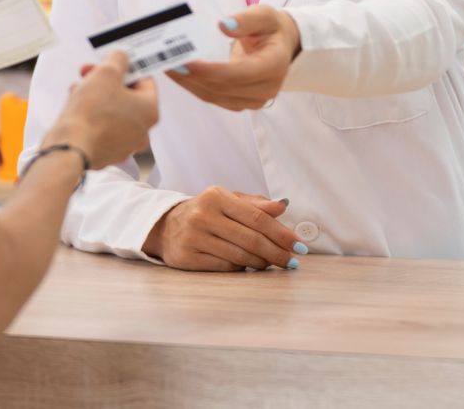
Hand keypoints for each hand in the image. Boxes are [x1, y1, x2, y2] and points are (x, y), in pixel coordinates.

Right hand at [44, 51, 158, 170]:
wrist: (70, 147)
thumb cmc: (92, 112)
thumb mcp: (106, 73)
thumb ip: (118, 60)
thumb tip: (121, 58)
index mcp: (150, 111)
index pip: (145, 81)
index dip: (126, 68)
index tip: (112, 63)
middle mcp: (142, 131)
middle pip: (127, 97)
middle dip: (107, 82)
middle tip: (90, 73)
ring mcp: (124, 145)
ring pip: (113, 112)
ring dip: (97, 97)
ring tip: (78, 89)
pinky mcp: (107, 153)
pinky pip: (102, 128)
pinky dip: (92, 116)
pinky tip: (76, 107)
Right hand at [141, 187, 304, 271]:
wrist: (164, 226)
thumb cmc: (205, 212)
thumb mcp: (228, 201)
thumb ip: (255, 204)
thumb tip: (283, 206)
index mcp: (215, 196)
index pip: (256, 217)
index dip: (280, 232)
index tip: (298, 244)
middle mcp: (202, 215)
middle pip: (250, 239)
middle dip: (277, 252)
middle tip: (293, 260)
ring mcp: (194, 238)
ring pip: (240, 255)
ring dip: (263, 262)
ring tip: (275, 263)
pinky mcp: (188, 258)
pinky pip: (226, 267)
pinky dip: (242, 267)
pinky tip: (250, 265)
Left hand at [169, 6, 300, 110]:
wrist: (280, 45)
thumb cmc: (270, 27)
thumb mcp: (263, 15)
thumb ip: (246, 19)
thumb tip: (224, 25)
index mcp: (274, 65)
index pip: (240, 73)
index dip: (211, 70)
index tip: (185, 62)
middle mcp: (266, 88)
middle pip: (223, 88)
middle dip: (192, 76)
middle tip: (167, 61)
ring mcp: (254, 99)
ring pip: (214, 96)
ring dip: (188, 83)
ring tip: (167, 67)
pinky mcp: (241, 102)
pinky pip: (213, 98)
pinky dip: (194, 87)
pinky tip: (178, 74)